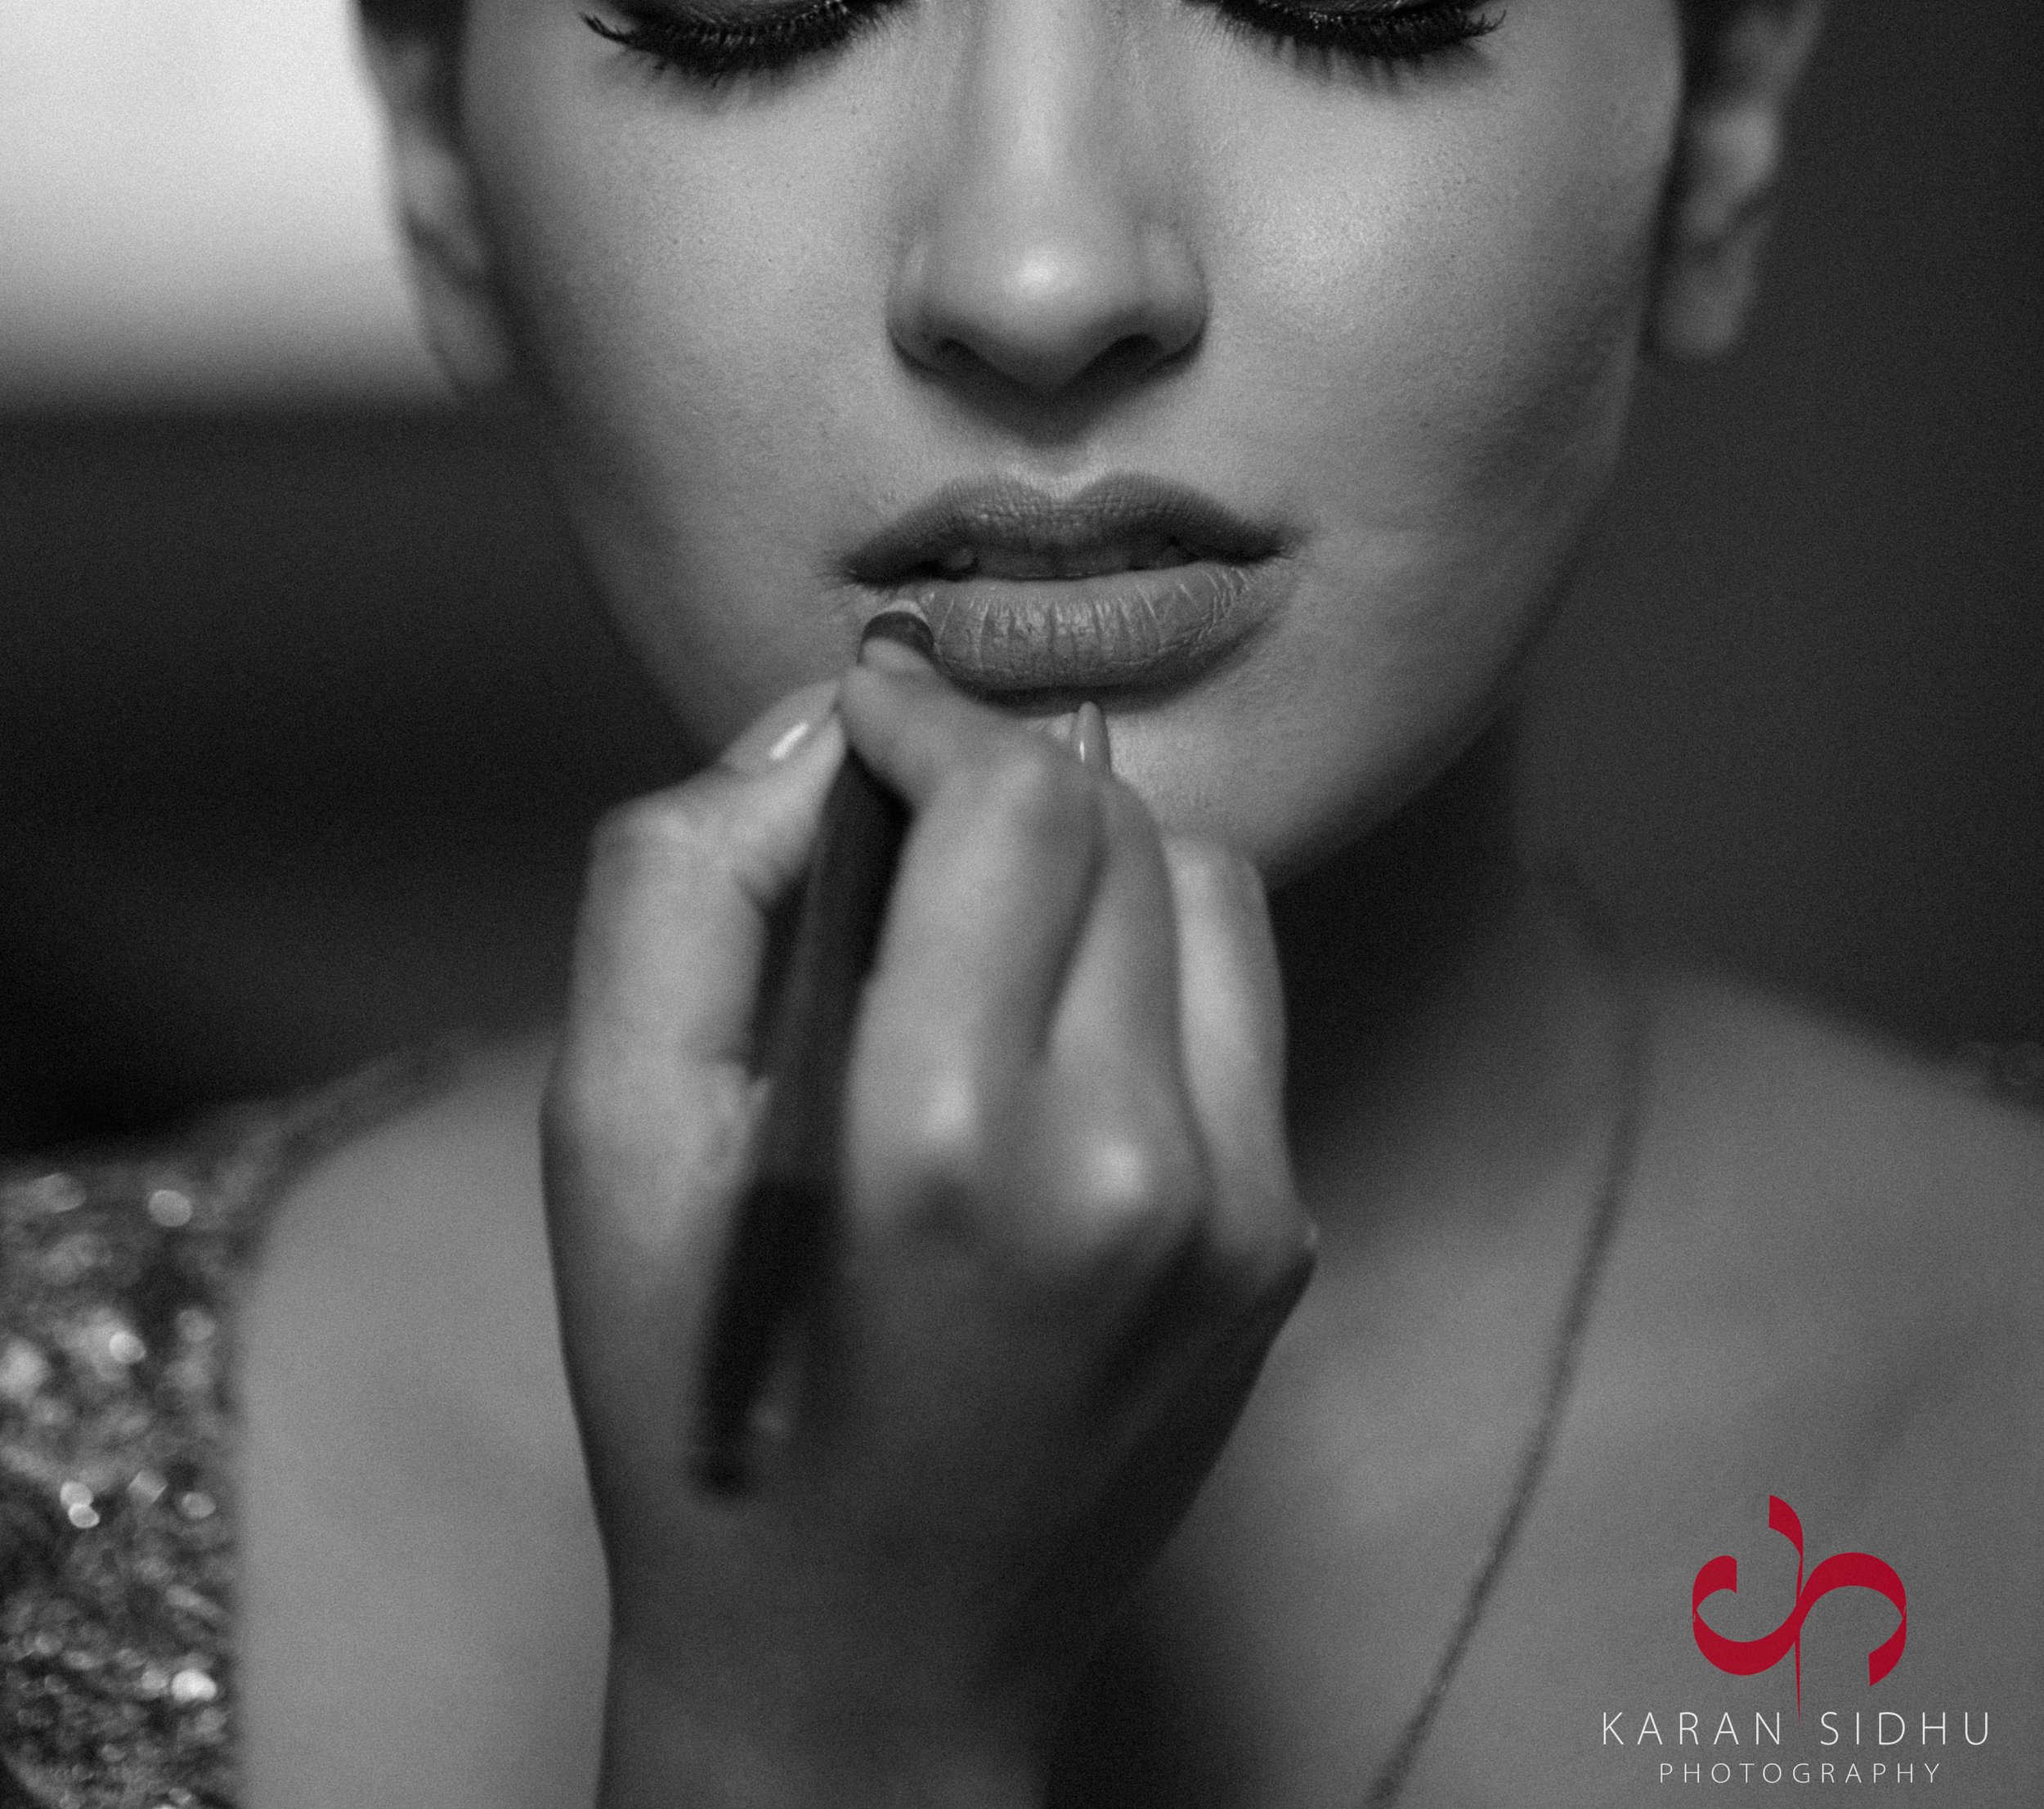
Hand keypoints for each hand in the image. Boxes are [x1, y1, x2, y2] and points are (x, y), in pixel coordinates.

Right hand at [543, 649, 1314, 1808]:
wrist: (864, 1660)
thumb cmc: (708, 1397)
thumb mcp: (610, 1134)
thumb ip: (682, 881)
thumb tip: (824, 729)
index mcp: (947, 1143)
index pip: (1018, 795)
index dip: (933, 714)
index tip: (866, 712)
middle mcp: (1131, 1172)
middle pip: (1113, 819)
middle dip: (995, 778)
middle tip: (895, 819)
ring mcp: (1235, 1216)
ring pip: (1200, 885)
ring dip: (1087, 862)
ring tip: (979, 936)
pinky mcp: (1281, 1245)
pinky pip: (1237, 1005)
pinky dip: (1144, 972)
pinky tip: (1047, 1050)